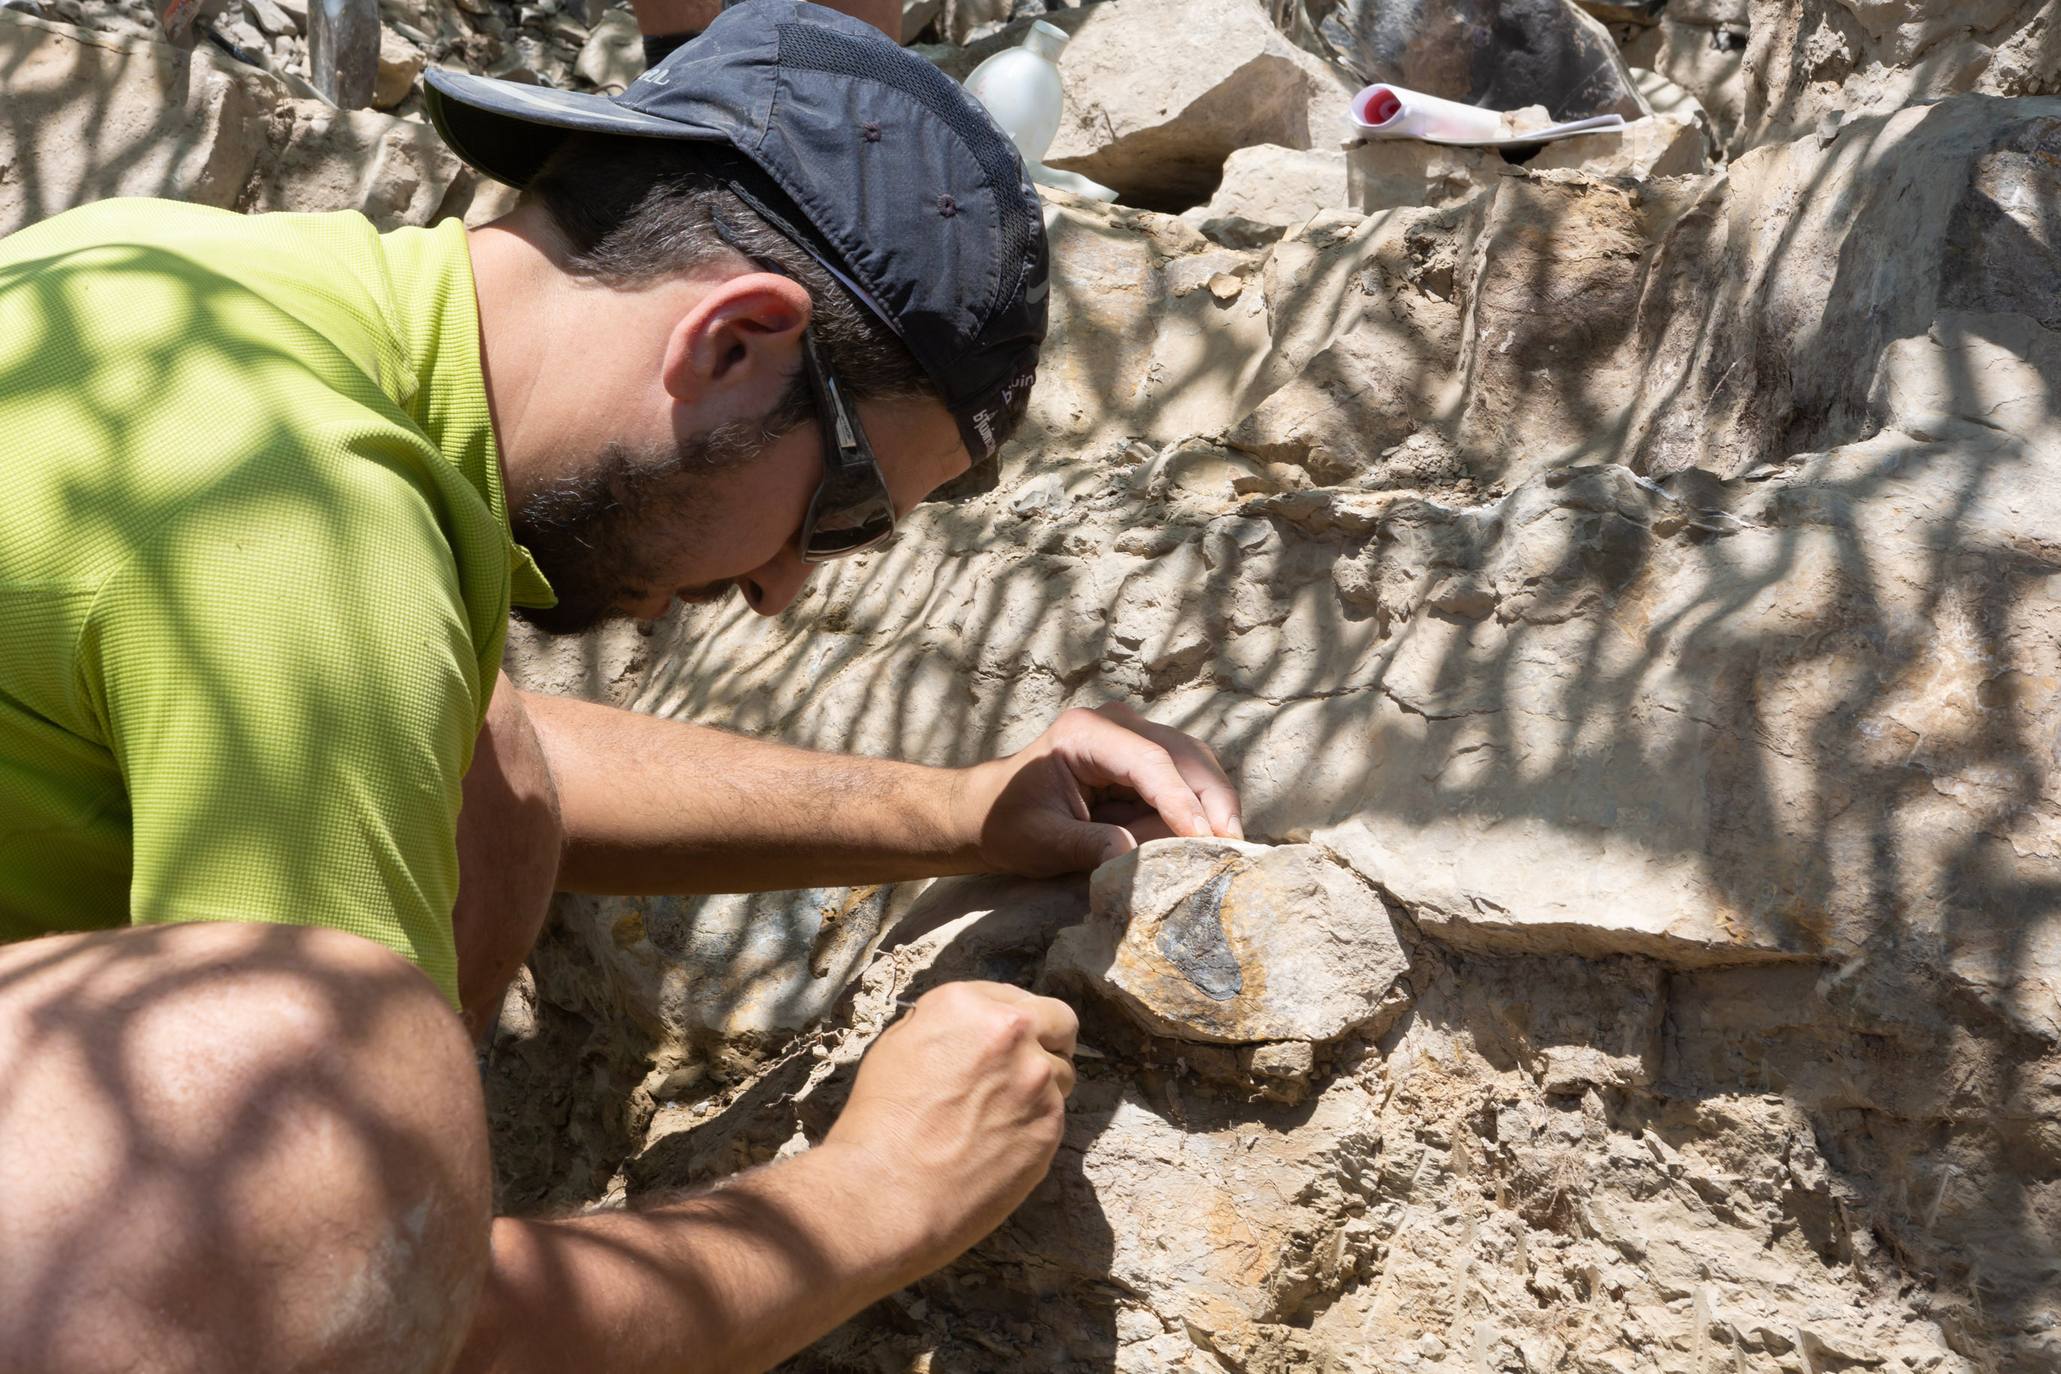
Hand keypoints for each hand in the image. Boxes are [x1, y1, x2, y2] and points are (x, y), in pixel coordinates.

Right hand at [823, 982, 1077, 1266]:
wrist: (886, 1190)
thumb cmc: (879, 1123)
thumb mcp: (898, 1046)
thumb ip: (949, 1028)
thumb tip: (971, 1030)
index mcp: (968, 1004)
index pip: (1017, 998)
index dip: (1014, 1022)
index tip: (1009, 1042)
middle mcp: (1012, 1032)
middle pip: (1060, 1022)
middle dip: (1050, 1041)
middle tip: (1027, 1068)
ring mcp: (1037, 1079)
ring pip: (1062, 1074)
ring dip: (1041, 1089)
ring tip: (1000, 1119)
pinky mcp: (1051, 1125)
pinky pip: (1054, 1117)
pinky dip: (1034, 1128)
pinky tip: (999, 1148)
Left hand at [948, 702, 1243, 876]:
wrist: (990, 810)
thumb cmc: (1008, 824)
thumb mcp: (1039, 842)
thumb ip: (1085, 846)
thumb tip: (1132, 857)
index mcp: (1083, 733)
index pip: (1149, 760)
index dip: (1181, 799)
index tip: (1204, 837)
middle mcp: (1115, 723)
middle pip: (1183, 753)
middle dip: (1212, 799)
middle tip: (1235, 846)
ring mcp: (1133, 734)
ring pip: (1194, 761)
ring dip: (1214, 802)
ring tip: (1229, 846)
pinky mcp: (1144, 756)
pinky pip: (1185, 776)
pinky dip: (1201, 805)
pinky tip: (1212, 837)